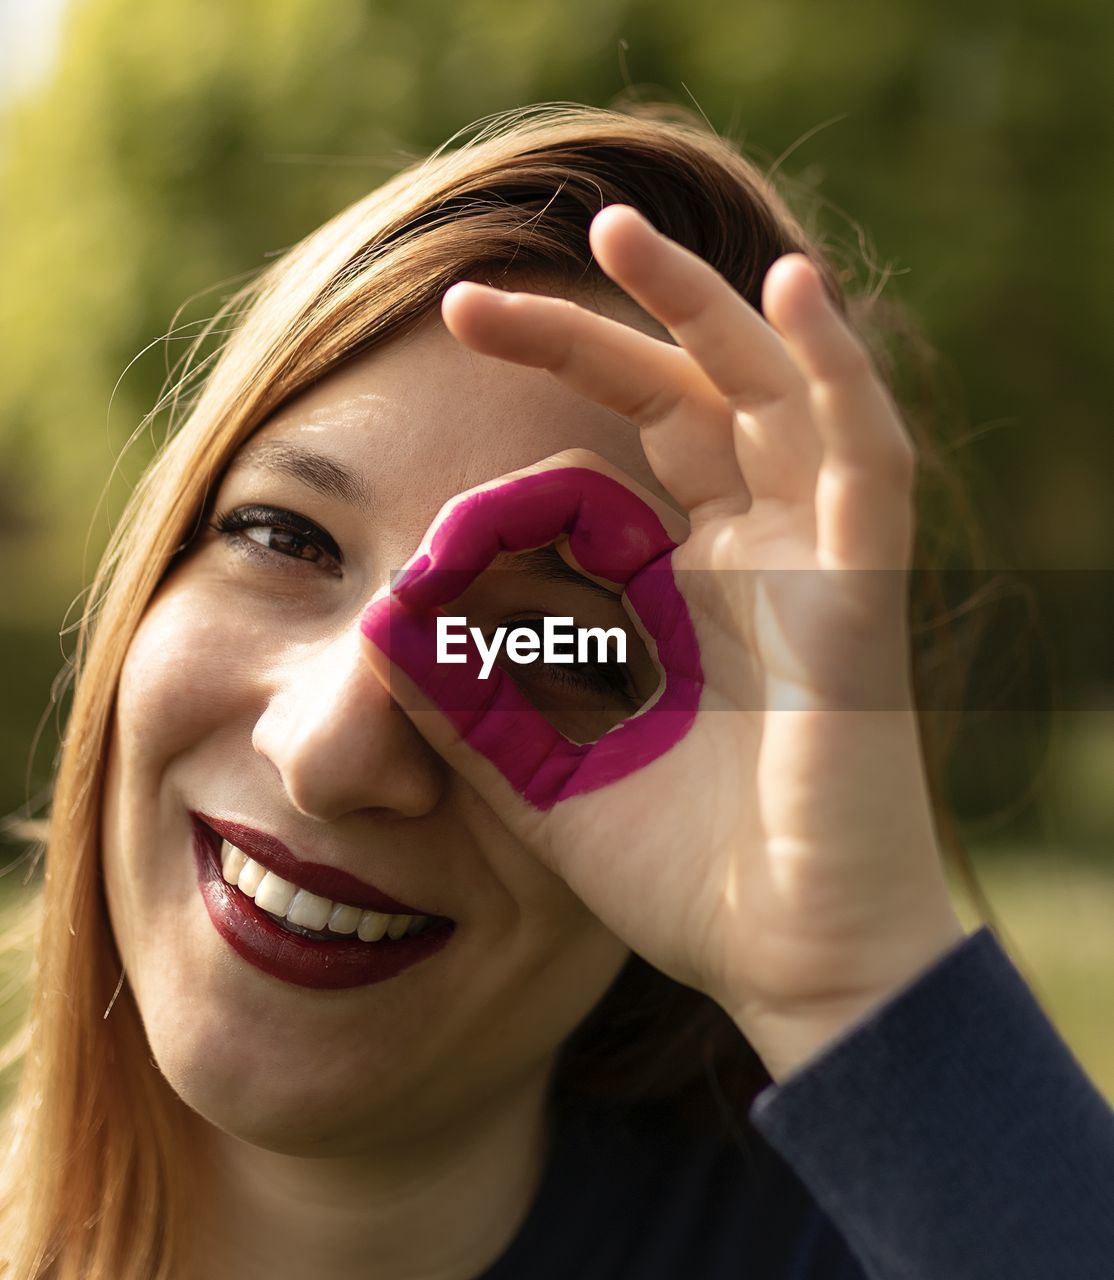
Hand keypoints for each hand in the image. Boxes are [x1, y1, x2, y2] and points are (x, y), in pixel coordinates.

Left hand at [361, 205, 965, 1080]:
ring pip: (773, 393)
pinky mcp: (864, 589)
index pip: (604, 467)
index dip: (518, 443)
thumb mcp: (542, 767)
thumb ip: (468, 694)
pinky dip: (837, 368)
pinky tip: (789, 287)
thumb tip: (381, 612)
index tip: (424, 499)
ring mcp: (811, 562)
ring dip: (705, 306)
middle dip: (584, 338)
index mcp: (679, 592)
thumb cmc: (678, 872)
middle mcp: (749, 558)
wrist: (788, 961)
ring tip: (618, 231)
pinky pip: (867, 454)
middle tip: (465, 302)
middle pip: (678, 402)